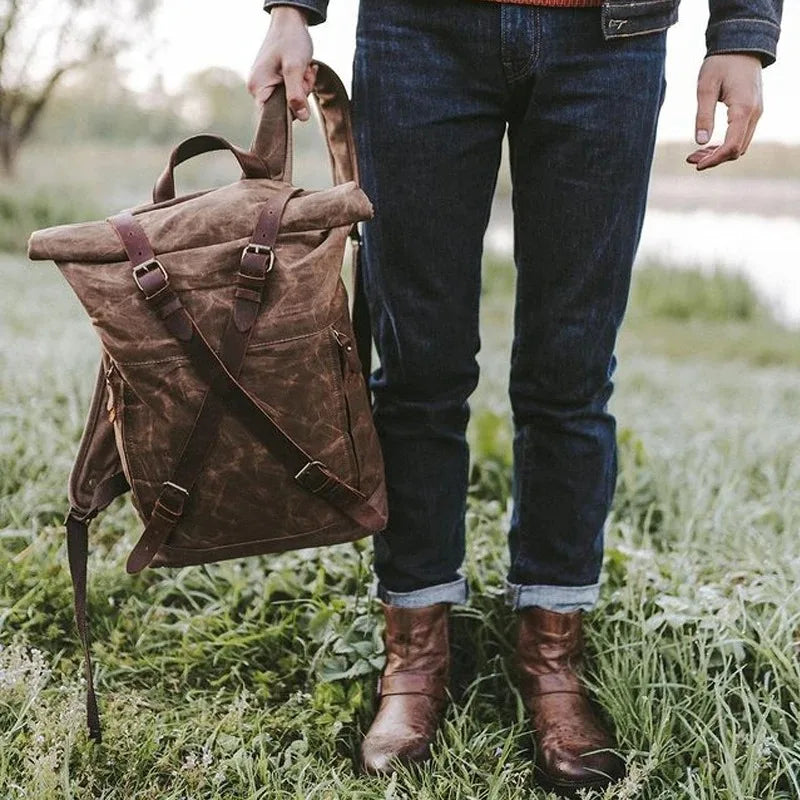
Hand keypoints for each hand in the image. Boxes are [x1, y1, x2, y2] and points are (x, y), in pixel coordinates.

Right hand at [247, 6, 317, 120]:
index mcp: (257, 88)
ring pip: (290, 100)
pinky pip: (290, 91)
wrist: (290, 20)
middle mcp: (257, 88)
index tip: (300, 93)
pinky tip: (303, 69)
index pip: (273, 117)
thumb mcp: (295, 68)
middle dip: (300, 94)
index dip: (290, 112)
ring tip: (304, 69)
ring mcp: (265, 84)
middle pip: (284, 108)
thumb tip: (301, 118)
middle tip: (304, 75)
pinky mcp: (273, 80)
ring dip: (303, 87)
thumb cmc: (291, 41)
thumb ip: (296, 94)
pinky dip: (301, 82)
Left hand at [686, 53, 763, 170]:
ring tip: (695, 154)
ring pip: (740, 145)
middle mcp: (754, 114)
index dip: (714, 159)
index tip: (696, 165)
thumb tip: (701, 142)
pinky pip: (741, 136)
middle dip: (714, 159)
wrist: (740, 45)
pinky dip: (725, 144)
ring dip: (719, 153)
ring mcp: (756, 113)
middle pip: (737, 150)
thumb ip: (703, 115)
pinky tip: (707, 145)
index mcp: (744, 109)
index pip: (732, 146)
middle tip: (690, 158)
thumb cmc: (721, 63)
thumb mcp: (706, 87)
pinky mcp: (752, 112)